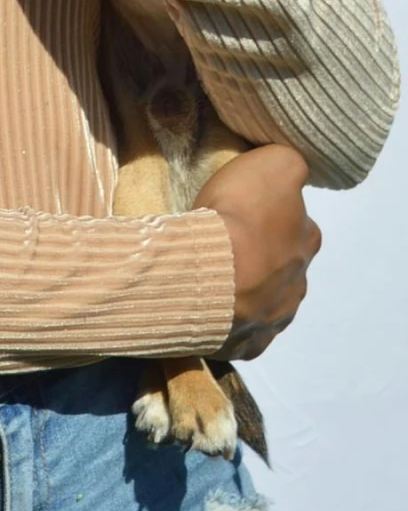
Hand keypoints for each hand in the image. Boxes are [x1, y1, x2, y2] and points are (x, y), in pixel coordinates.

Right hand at [193, 146, 320, 359]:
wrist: (204, 274)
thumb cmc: (238, 217)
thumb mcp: (274, 164)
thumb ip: (287, 166)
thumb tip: (290, 174)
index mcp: (307, 242)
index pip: (296, 225)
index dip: (269, 217)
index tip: (242, 215)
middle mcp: (298, 285)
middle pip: (281, 268)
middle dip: (259, 260)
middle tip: (224, 249)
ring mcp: (273, 320)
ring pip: (264, 303)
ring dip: (245, 294)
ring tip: (212, 282)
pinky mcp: (246, 346)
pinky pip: (239, 334)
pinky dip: (227, 324)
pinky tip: (209, 312)